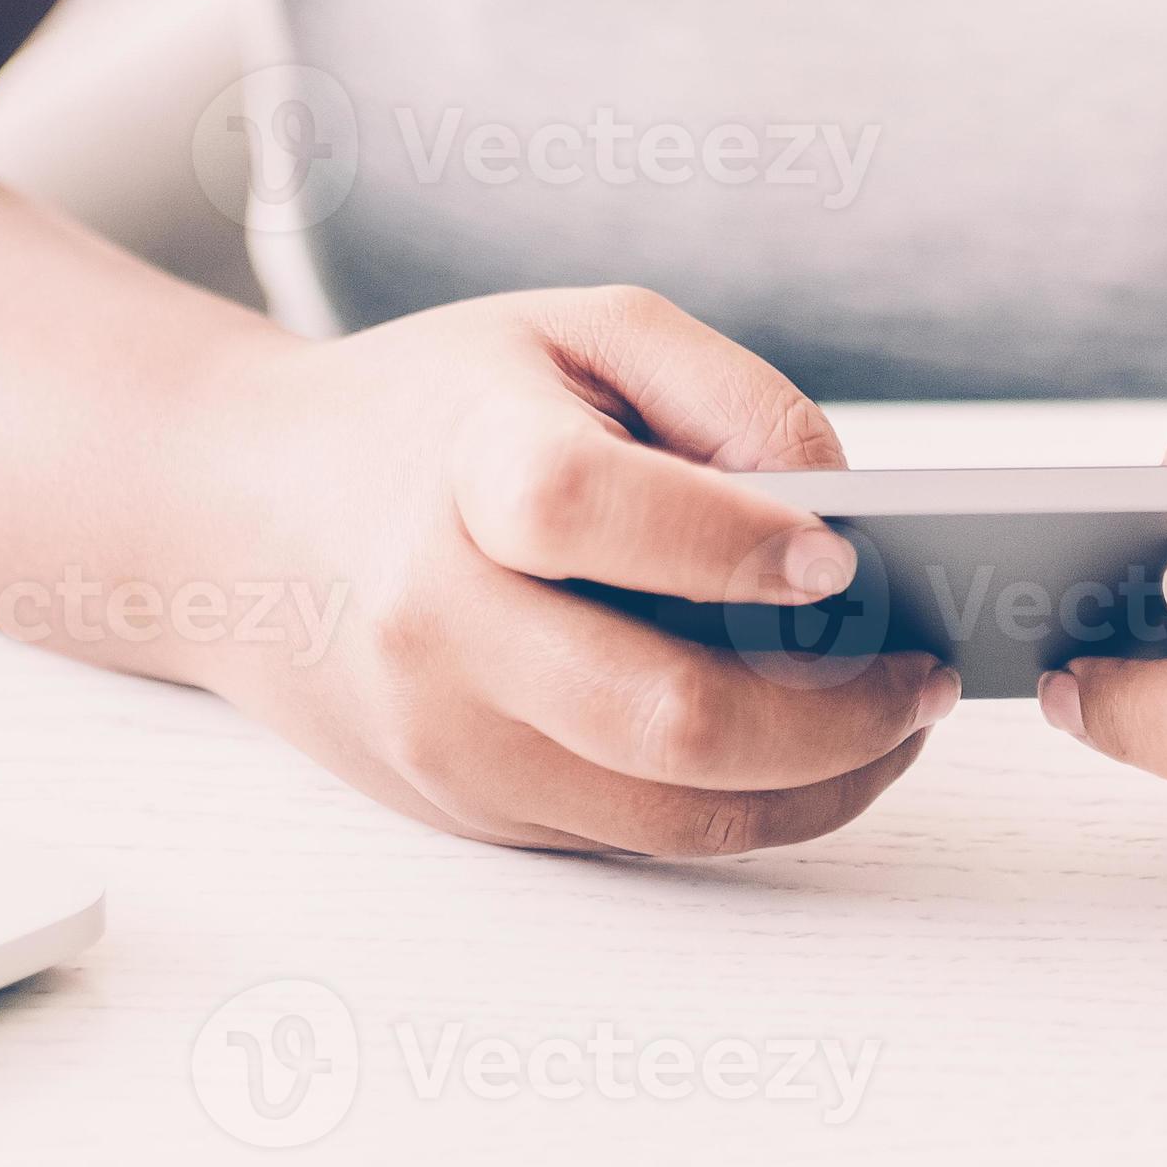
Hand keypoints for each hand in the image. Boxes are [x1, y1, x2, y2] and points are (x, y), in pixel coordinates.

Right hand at [188, 286, 958, 856]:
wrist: (239, 515)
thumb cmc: (437, 407)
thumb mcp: (577, 331)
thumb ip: (721, 395)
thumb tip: (843, 506)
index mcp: (463, 468)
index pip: (589, 514)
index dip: (732, 544)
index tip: (850, 554)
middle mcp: (436, 618)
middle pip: (659, 711)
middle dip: (835, 714)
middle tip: (927, 674)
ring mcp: (444, 734)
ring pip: (667, 809)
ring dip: (820, 783)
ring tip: (899, 722)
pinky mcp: (462, 806)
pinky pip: (636, 836)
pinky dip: (748, 804)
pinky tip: (811, 748)